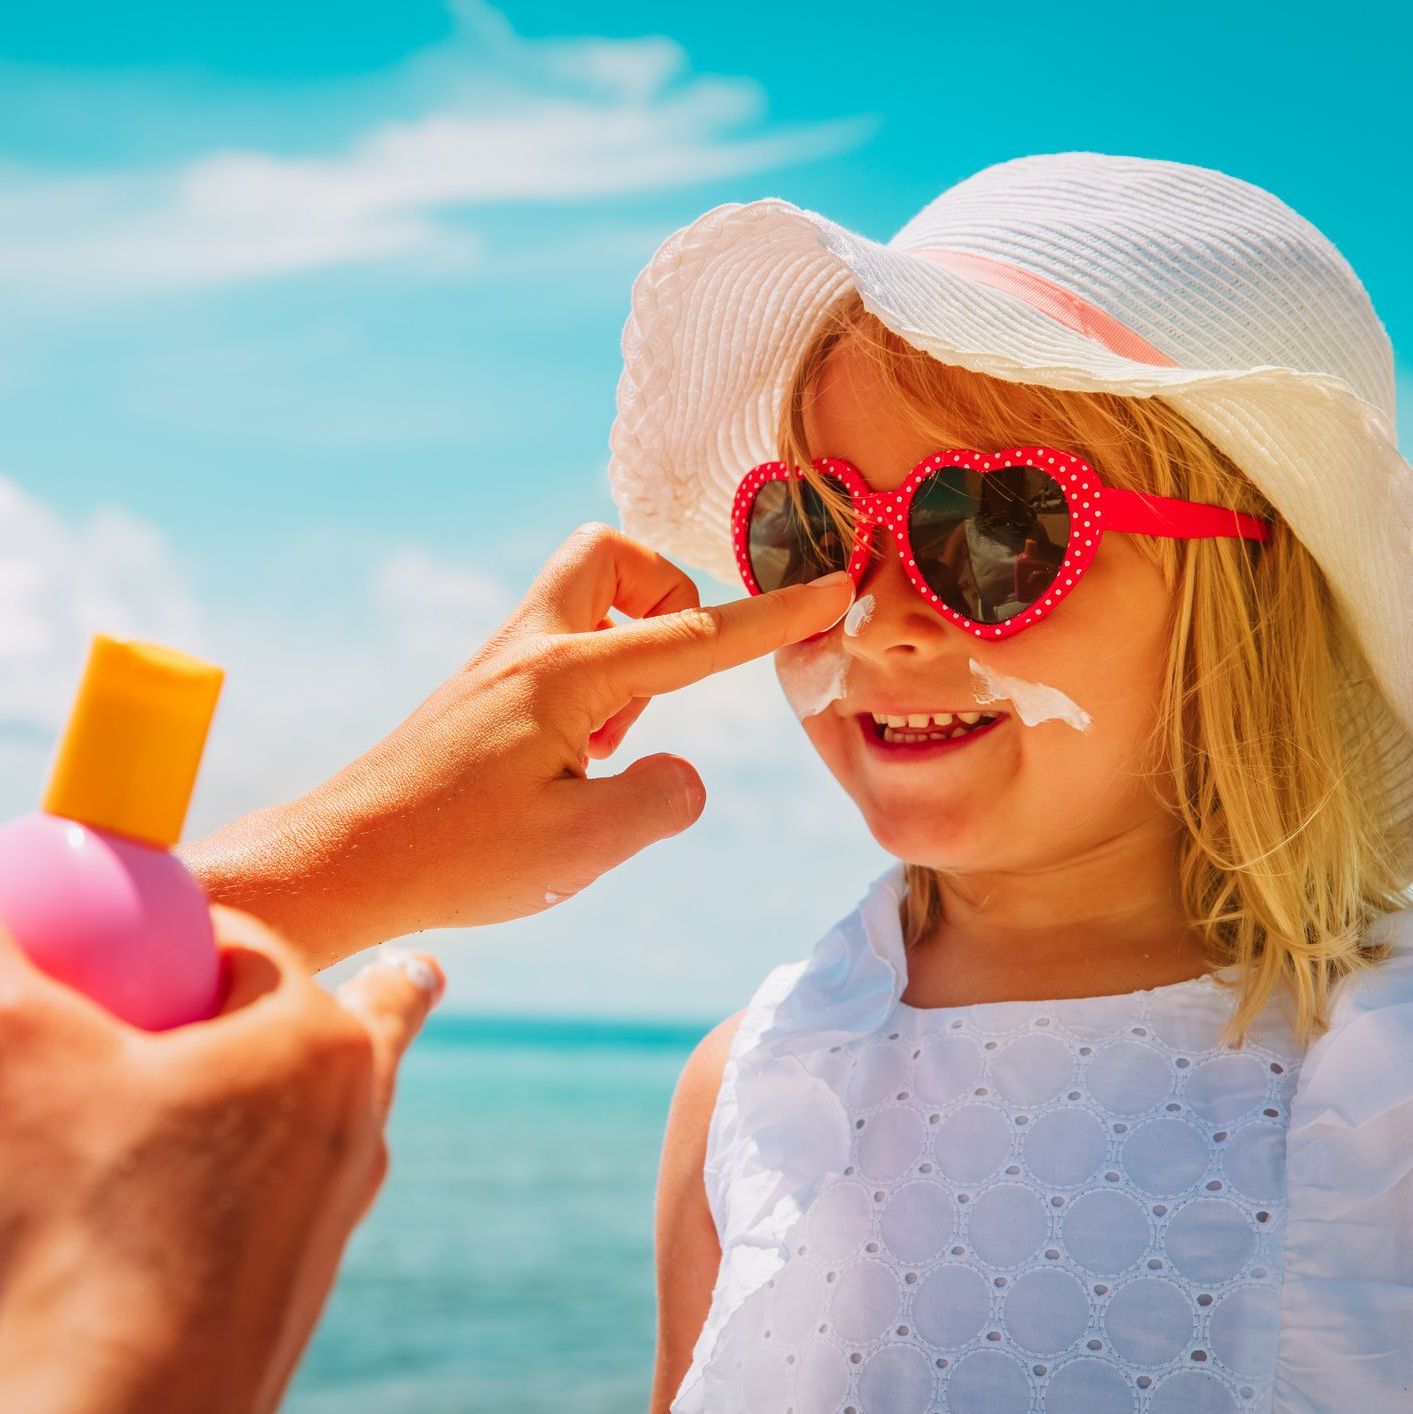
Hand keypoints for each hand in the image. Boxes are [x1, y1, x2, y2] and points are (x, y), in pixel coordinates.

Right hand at [0, 910, 442, 1413]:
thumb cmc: (72, 1236)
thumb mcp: (16, 1055)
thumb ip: (10, 958)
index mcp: (315, 1044)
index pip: (251, 947)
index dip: (184, 932)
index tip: (144, 940)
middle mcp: (351, 1122)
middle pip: (357, 1024)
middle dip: (373, 988)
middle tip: (418, 967)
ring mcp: (331, 1212)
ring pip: (347, 1111)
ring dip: (350, 1072)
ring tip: (397, 1034)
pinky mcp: (291, 1291)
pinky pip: (304, 1192)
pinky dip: (286, 1163)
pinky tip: (264, 1175)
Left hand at [182, 524, 852, 966]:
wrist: (341, 860)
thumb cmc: (456, 856)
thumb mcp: (583, 845)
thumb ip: (661, 800)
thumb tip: (684, 774)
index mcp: (567, 674)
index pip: (697, 636)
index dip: (776, 615)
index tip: (835, 586)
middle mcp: (531, 649)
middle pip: (612, 554)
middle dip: (665, 593)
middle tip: (664, 678)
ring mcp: (499, 665)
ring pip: (583, 598)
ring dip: (628, 649)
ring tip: (609, 747)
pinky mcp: (482, 691)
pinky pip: (558, 646)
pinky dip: (592, 683)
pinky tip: (570, 763)